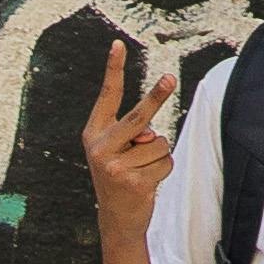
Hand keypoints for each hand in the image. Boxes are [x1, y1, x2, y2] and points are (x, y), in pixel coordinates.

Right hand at [82, 35, 180, 243]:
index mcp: (94, 133)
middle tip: (170, 77)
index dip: (113, 69)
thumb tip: (153, 138)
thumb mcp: (118, 152)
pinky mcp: (133, 182)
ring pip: (159, 143)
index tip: (118, 44)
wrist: (116, 218)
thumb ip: (134, 136)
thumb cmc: (121, 175)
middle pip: (139, 117)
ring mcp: (115, 167)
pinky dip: (164, 171)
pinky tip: (148, 183)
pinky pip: (165, 162)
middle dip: (157, 96)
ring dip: (159, 156)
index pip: (107, 96)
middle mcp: (100, 148)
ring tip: (143, 170)